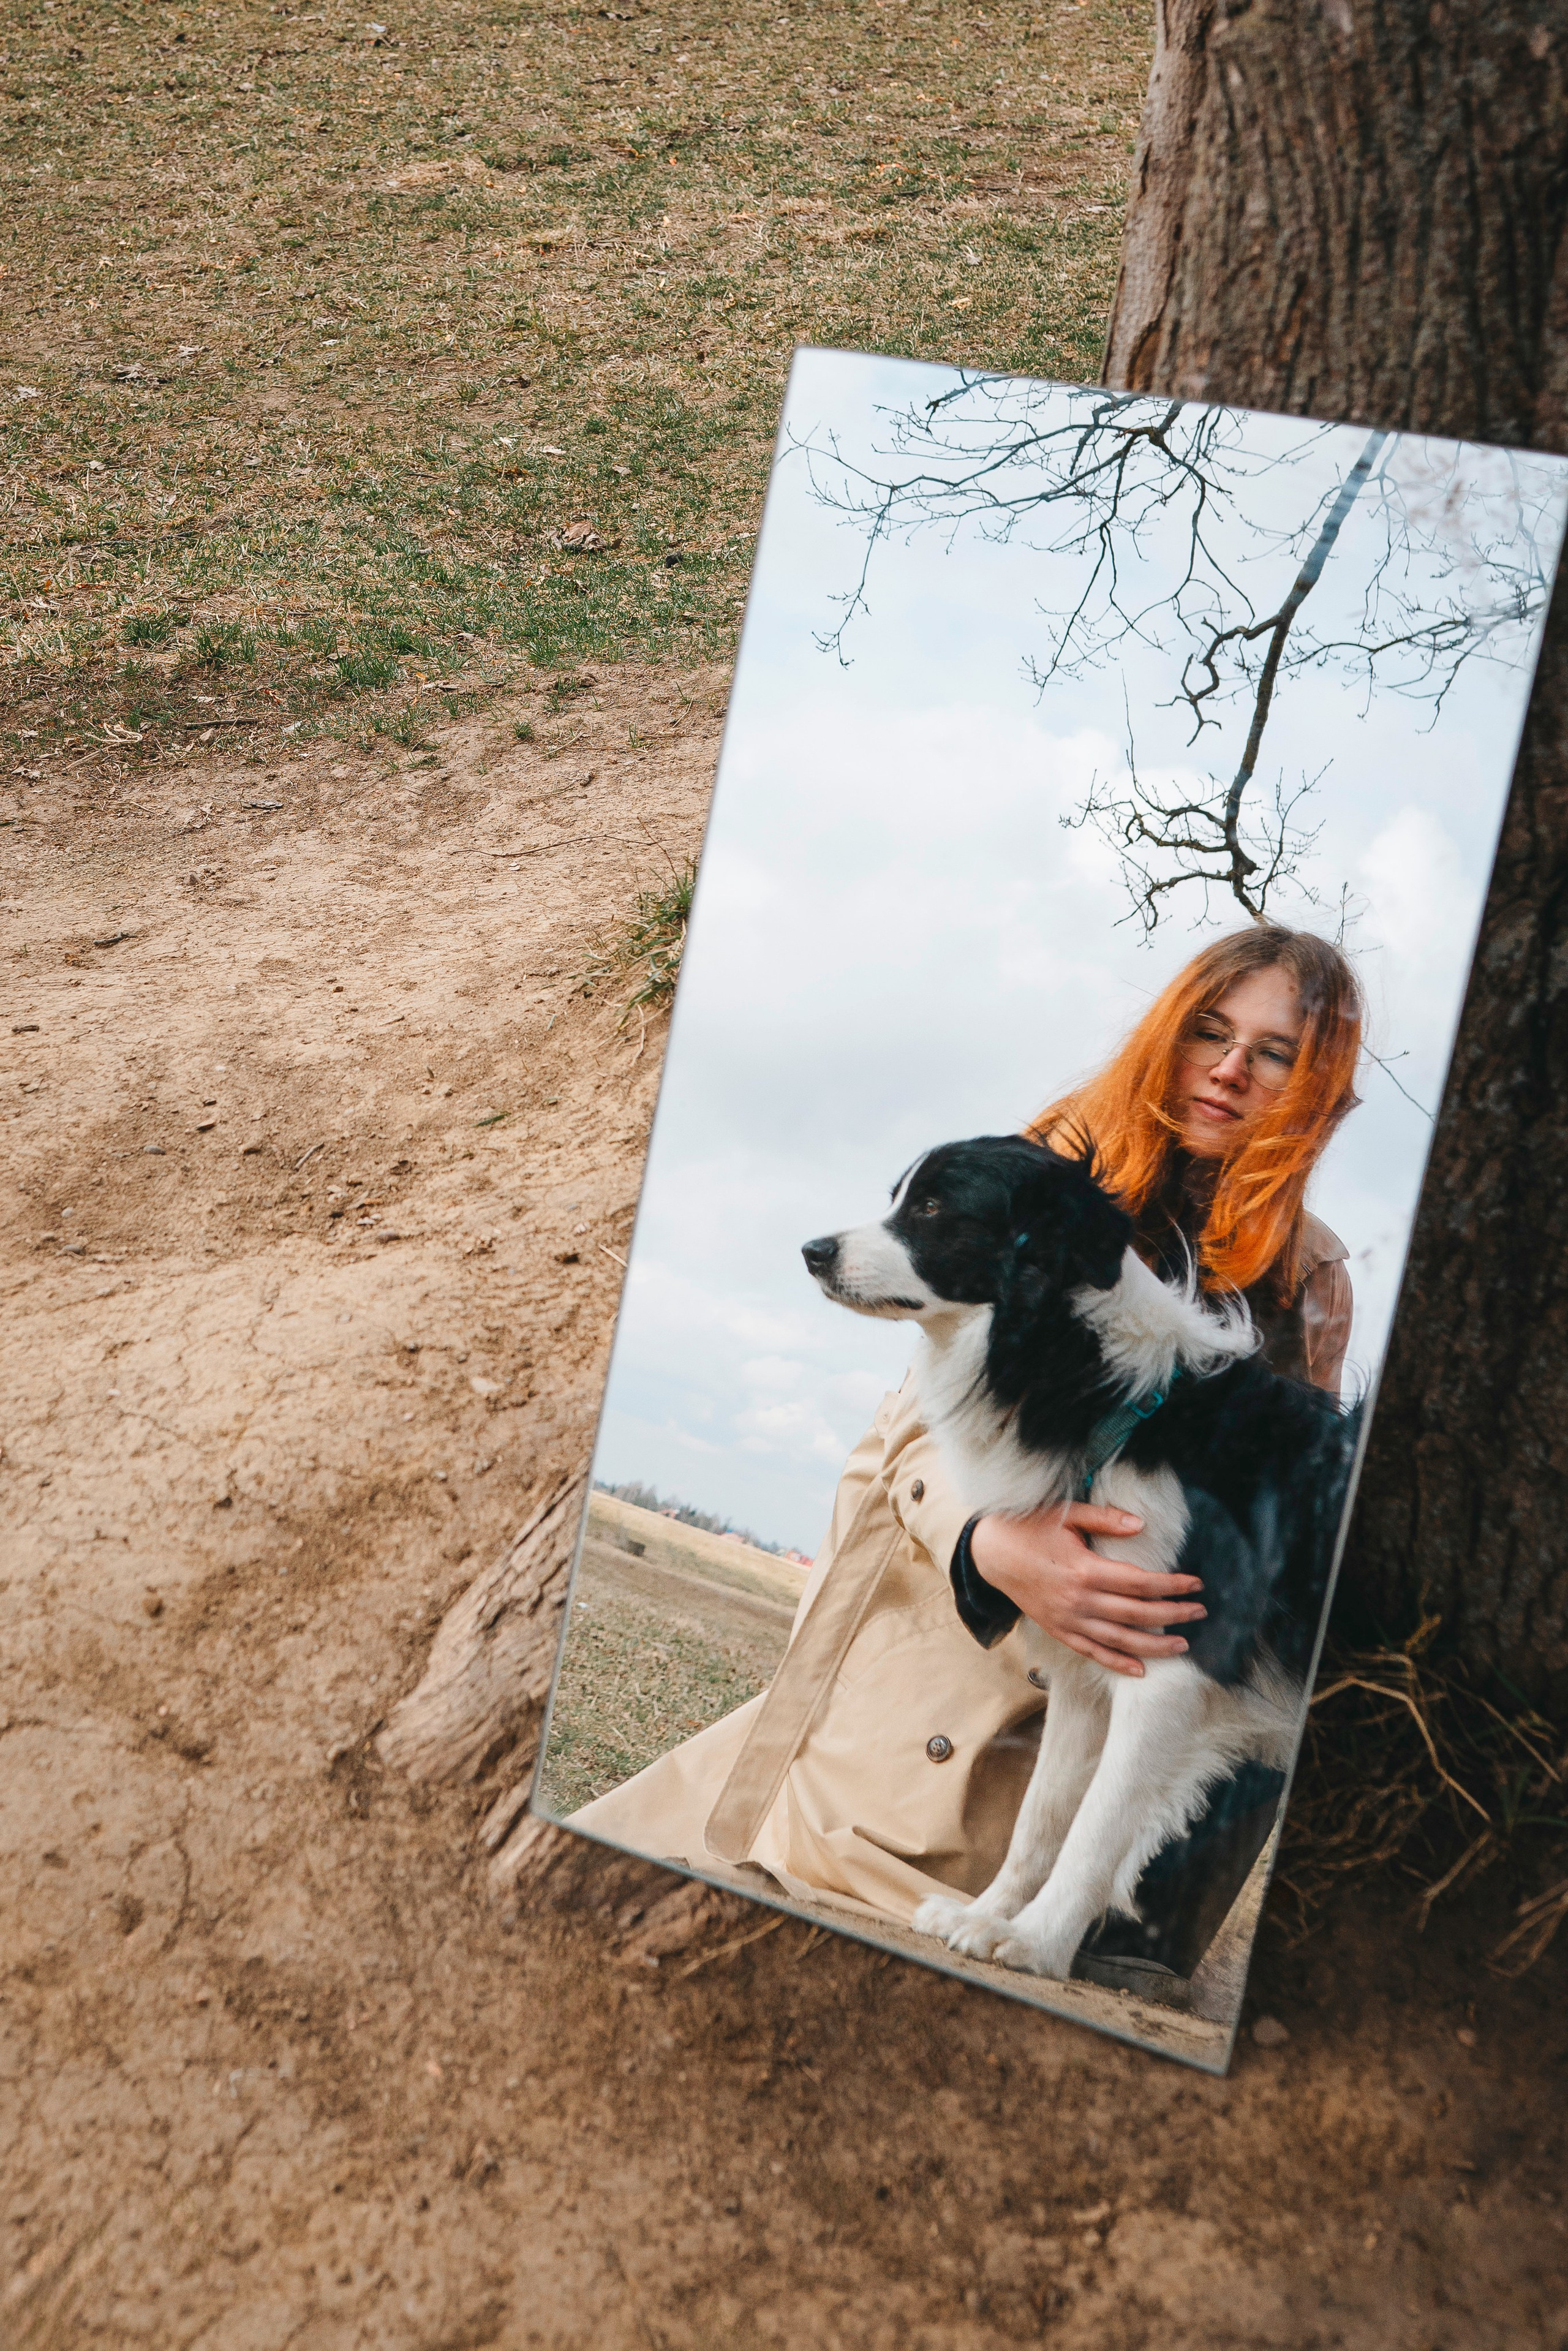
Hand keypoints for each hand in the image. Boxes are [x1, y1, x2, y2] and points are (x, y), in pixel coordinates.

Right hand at [969, 1503, 1205, 1679]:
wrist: (989, 1553)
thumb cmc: (1028, 1527)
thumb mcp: (1066, 1514)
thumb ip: (1105, 1519)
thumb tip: (1142, 1525)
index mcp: (1085, 1571)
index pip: (1141, 1583)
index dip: (1173, 1585)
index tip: (1196, 1584)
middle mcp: (1079, 1602)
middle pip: (1137, 1614)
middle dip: (1174, 1614)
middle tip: (1200, 1613)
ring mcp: (1068, 1621)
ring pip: (1120, 1641)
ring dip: (1154, 1646)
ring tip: (1182, 1645)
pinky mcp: (1058, 1630)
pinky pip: (1092, 1652)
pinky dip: (1117, 1664)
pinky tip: (1140, 1670)